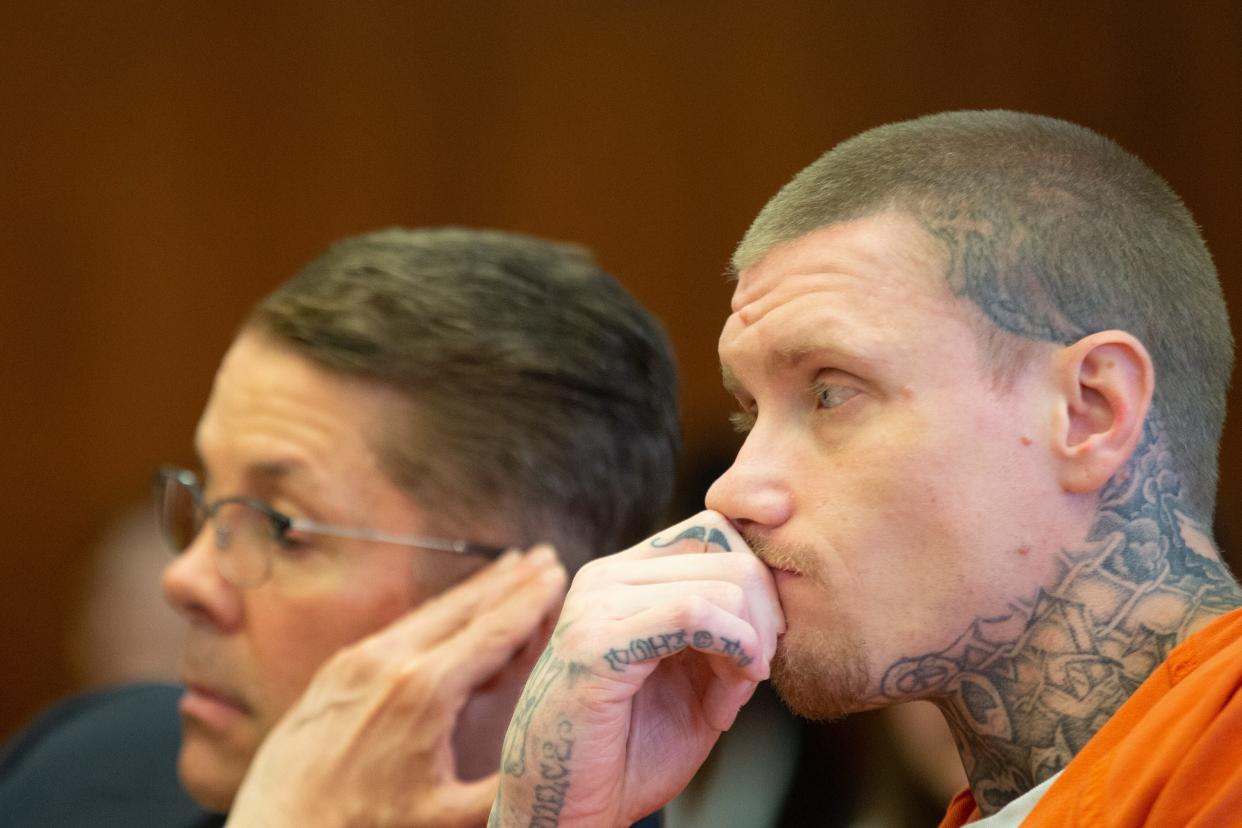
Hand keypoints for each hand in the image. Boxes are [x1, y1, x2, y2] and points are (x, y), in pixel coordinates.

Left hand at [226, 546, 566, 827]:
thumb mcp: (448, 819)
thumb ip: (510, 785)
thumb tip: (563, 766)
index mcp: (424, 691)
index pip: (493, 629)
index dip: (531, 599)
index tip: (559, 571)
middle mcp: (389, 661)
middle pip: (464, 607)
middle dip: (509, 580)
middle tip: (544, 555)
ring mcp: (357, 661)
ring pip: (430, 612)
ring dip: (473, 590)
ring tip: (507, 569)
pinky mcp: (334, 672)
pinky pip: (399, 627)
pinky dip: (437, 611)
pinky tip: (448, 612)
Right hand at [490, 511, 783, 826]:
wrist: (570, 808)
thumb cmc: (628, 754)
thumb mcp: (698, 686)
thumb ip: (730, 639)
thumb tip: (773, 611)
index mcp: (626, 577)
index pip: (713, 531)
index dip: (757, 579)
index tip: (767, 639)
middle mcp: (607, 577)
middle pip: (724, 549)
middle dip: (765, 611)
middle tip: (760, 668)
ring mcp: (597, 603)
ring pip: (719, 583)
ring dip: (753, 639)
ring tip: (740, 686)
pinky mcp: (596, 641)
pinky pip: (692, 613)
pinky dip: (735, 645)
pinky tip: (738, 681)